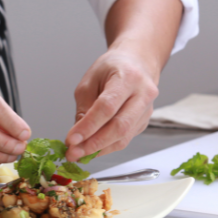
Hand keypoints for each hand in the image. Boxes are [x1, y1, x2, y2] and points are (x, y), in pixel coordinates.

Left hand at [64, 48, 159, 162]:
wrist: (137, 63)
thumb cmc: (112, 68)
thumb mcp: (91, 80)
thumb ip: (84, 107)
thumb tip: (77, 137)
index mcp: (128, 77)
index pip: (107, 107)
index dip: (88, 126)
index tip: (71, 140)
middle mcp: (143, 94)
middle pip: (119, 127)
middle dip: (94, 144)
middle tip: (74, 153)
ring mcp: (147, 111)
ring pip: (123, 138)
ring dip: (99, 149)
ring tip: (79, 154)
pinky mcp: (144, 123)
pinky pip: (125, 140)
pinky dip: (107, 147)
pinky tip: (92, 148)